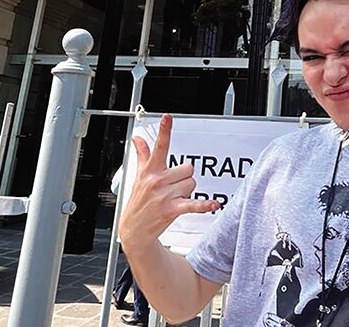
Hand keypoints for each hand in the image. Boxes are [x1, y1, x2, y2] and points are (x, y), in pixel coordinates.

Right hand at [118, 114, 220, 250]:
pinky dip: (204, 205)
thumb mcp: (138, 177)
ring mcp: (164, 195)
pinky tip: (214, 204)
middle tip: (172, 188)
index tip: (167, 118)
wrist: (134, 231)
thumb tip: (137, 138)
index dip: (164, 132)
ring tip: (174, 199)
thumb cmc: (139, 202)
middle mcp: (157, 181)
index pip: (159, 147)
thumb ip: (142, 155)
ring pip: (192, 184)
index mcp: (150, 171)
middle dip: (184, 178)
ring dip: (187, 192)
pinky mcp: (172, 210)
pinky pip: (193, 204)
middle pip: (188, 169)